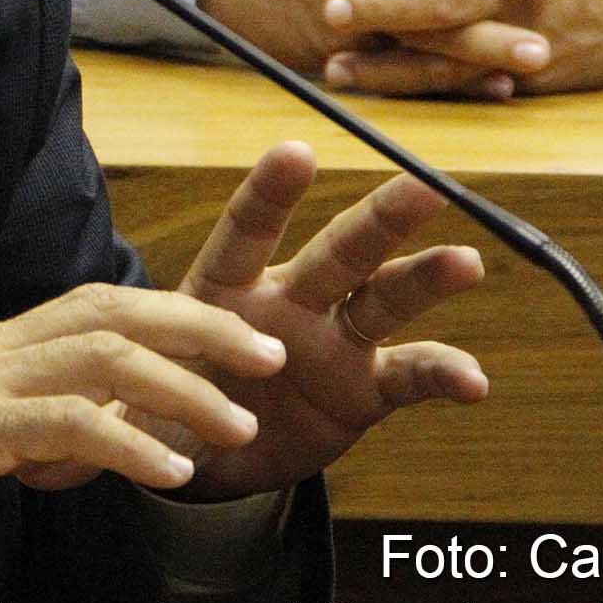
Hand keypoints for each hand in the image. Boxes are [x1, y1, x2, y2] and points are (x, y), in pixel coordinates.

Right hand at [0, 283, 286, 582]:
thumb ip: (24, 427)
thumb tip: (96, 434)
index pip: (99, 308)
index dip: (177, 316)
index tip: (241, 338)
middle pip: (114, 314)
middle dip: (201, 330)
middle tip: (271, 354)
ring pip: (99, 361)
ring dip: (181, 389)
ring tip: (237, 425)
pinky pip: (60, 425)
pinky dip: (127, 443)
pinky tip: (168, 472)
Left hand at [170, 141, 486, 497]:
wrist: (206, 449)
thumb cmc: (174, 388)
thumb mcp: (152, 368)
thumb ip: (155, 358)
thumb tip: (129, 362)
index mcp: (229, 283)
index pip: (248, 230)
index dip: (269, 195)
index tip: (294, 153)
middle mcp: (290, 298)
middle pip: (339, 250)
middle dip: (380, 218)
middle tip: (424, 187)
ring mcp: (332, 340)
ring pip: (383, 299)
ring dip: (424, 280)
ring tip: (466, 262)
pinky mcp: (364, 389)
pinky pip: (410, 376)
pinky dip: (443, 375)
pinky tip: (474, 382)